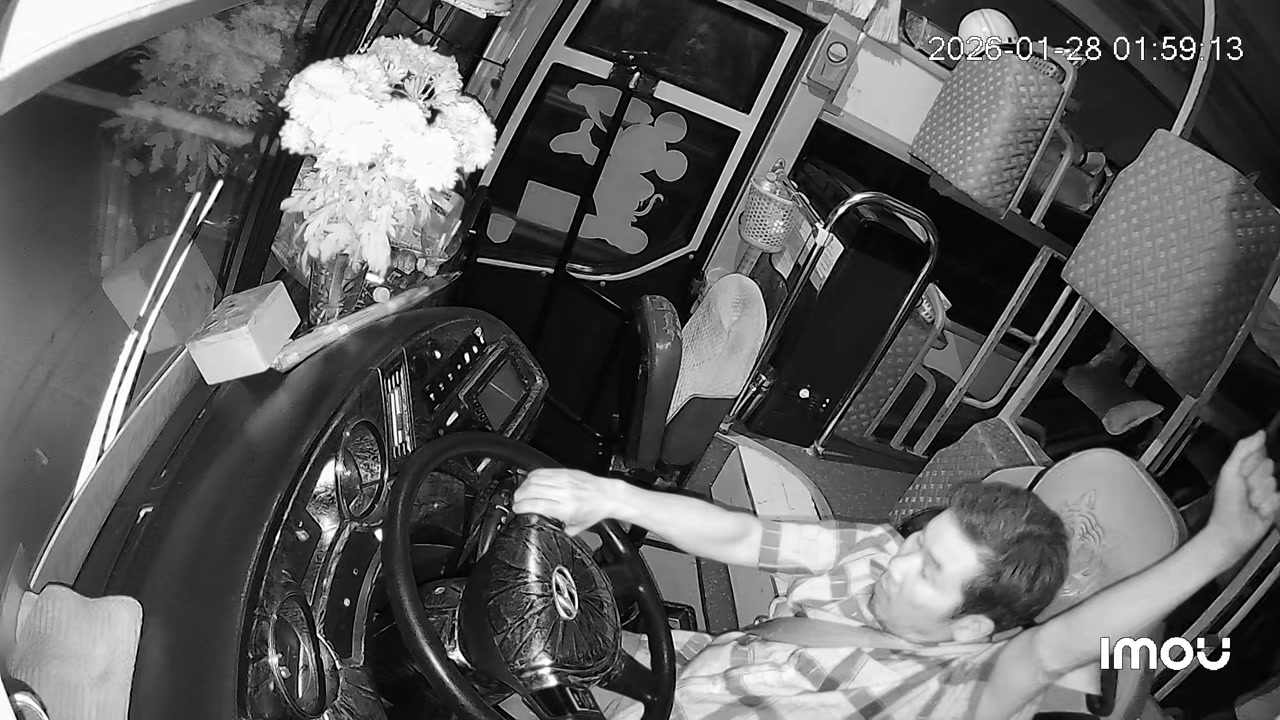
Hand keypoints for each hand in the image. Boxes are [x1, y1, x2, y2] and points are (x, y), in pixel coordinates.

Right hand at [512, 468, 623, 535]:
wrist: (607, 495)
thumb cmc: (595, 510)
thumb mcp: (577, 527)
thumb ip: (561, 529)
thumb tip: (547, 529)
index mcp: (565, 509)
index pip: (536, 505)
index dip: (521, 507)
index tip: (517, 510)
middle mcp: (563, 493)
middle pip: (531, 490)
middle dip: (518, 497)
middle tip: (517, 502)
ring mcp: (564, 481)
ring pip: (534, 479)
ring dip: (523, 486)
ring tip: (521, 492)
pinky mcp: (565, 472)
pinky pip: (542, 471)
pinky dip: (532, 476)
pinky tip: (530, 482)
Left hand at [1206, 430, 1279, 555]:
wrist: (1232, 531)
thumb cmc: (1226, 504)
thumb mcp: (1230, 471)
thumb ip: (1243, 450)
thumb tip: (1259, 434)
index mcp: (1243, 466)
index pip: (1260, 452)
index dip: (1253, 461)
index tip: (1245, 470)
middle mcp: (1256, 477)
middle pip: (1269, 466)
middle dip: (1256, 478)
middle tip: (1245, 488)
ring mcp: (1265, 491)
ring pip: (1273, 483)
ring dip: (1260, 493)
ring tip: (1250, 501)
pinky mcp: (1274, 504)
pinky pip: (1278, 497)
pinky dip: (1268, 504)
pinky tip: (1258, 509)